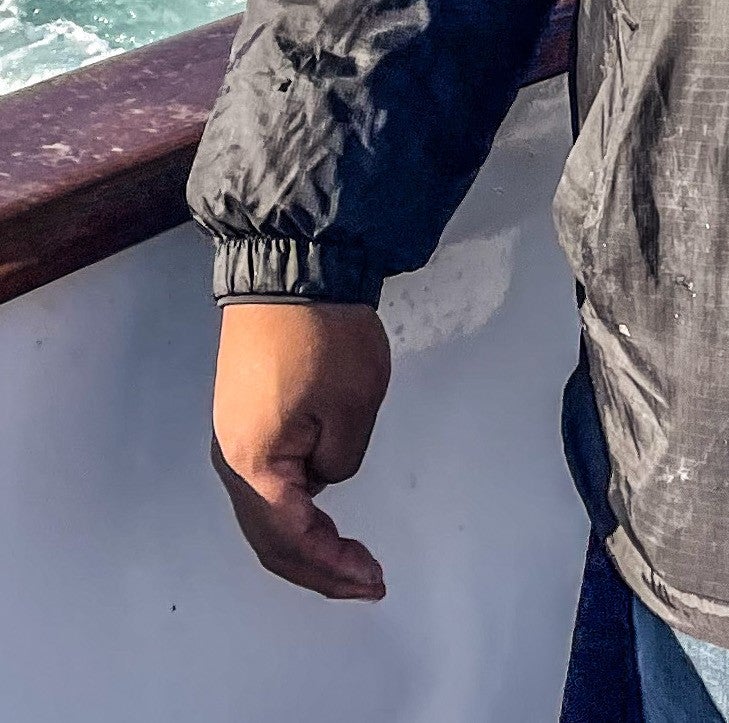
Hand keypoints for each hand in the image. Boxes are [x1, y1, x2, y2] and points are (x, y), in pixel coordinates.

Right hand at [211, 300, 391, 599]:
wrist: (293, 270)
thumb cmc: (327, 338)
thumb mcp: (354, 406)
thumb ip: (341, 460)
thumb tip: (322, 474)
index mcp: (254, 466)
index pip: (291, 540)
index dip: (332, 568)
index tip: (374, 578)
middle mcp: (231, 461)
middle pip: (270, 539)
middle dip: (318, 568)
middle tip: (367, 581)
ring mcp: (234, 439)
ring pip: (266, 514)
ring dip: (307, 542)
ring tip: (351, 558)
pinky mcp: (246, 418)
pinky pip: (268, 484)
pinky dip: (297, 508)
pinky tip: (325, 512)